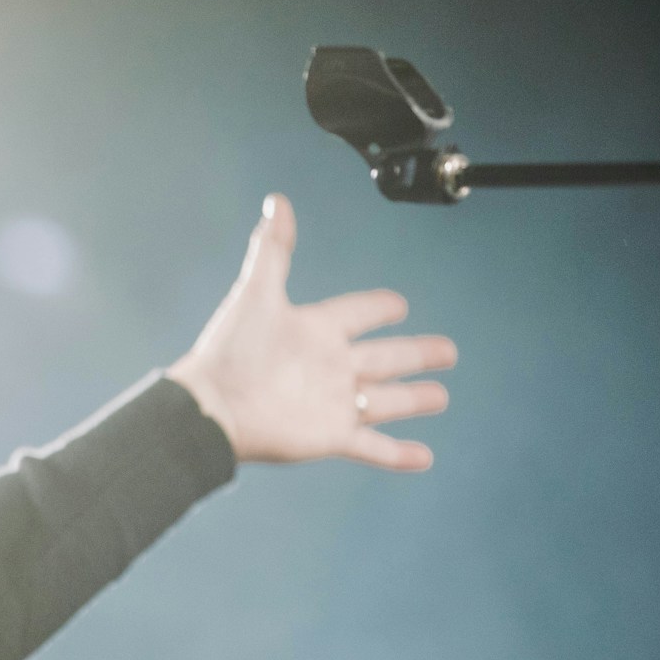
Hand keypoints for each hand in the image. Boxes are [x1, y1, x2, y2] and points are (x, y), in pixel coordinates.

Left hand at [167, 194, 456, 470]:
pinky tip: (424, 457)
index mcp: (315, 330)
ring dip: (415, 399)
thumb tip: (277, 201)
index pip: (357, 314)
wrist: (211, 407)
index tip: (399, 304)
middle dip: (417, 354)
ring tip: (442, 396)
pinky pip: (374, 446)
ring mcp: (334, 402)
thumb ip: (273, 250)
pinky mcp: (332, 436)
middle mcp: (330, 366)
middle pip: (385, 357)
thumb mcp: (256, 293)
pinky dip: (399, 454)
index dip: (378, 308)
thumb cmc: (229, 350)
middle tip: (448, 350)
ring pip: (386, 400)